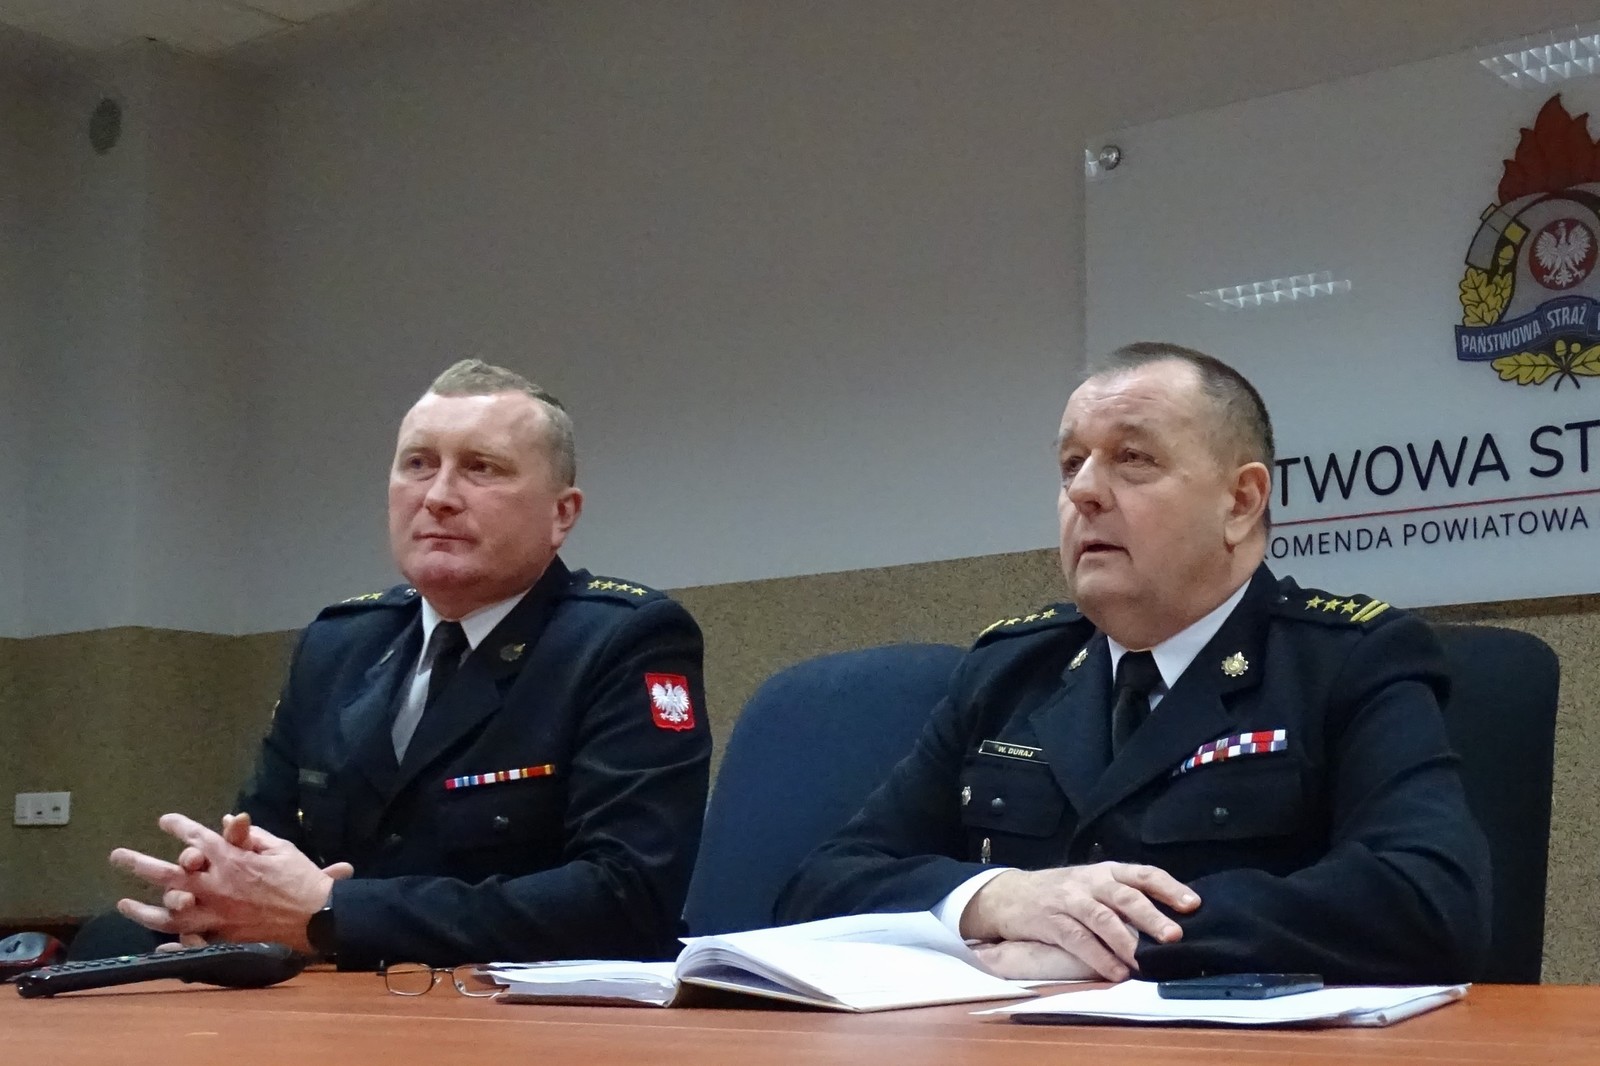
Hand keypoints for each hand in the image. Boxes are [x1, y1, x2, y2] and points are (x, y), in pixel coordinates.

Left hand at [110, 813, 353, 952]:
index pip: (197, 838)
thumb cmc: (301, 879)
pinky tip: (153, 943)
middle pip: (169, 874)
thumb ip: (252, 836)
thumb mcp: (281, 849)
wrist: (316, 917)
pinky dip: (171, 944)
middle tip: (118, 857)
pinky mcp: (222, 937)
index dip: (177, 827)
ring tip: (123, 904)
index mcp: (232, 860)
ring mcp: (216, 915)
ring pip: (170, 913)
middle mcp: (216, 887)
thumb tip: (230, 821)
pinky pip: (190, 943)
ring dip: (143, 909)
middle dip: (140, 864)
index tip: (164, 821)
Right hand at [961, 863, 1199, 980]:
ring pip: (1102, 918)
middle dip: (1151, 916)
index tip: (1193, 905)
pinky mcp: (1051, 922)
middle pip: (1126, 895)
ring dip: (1127, 941)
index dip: (1169, 888)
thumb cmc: (1060, 893)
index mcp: (1107, 871)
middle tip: (1174, 936)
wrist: (1008, 895)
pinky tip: (1116, 972)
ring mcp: (1069, 901)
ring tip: (1146, 961)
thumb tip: (1168, 925)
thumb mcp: (1092, 886)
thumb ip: (1123, 899)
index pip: (1143, 874)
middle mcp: (1090, 882)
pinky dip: (1099, 958)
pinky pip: (1078, 940)